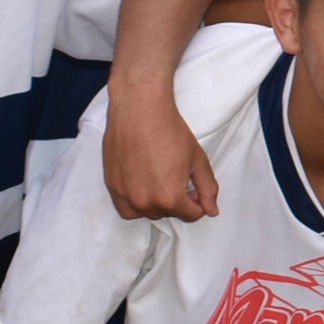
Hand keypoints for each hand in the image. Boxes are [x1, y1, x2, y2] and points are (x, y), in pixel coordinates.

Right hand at [100, 78, 218, 219]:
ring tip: (160, 179)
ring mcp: (126, 196)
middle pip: (168, 214)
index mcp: (170, 198)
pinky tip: (143, 182)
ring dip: (156, 203)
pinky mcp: (112, 186)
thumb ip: (207, 189)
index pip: (191, 215)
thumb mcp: (197, 160)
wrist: (139, 109)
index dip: (198, 202)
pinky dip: (136, 202)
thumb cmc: (170, 131)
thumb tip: (212, 211)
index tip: (194, 187)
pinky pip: (126, 207)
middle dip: (177, 201)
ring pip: (147, 212)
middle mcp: (145, 203)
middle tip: (178, 178)